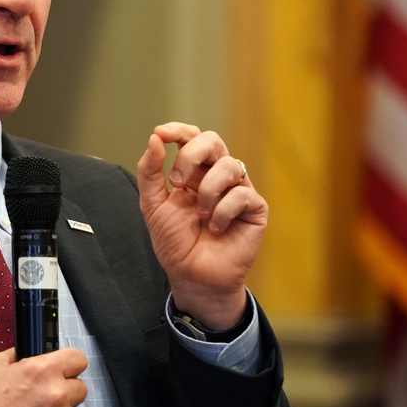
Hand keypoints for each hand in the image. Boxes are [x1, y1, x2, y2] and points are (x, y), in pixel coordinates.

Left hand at [137, 122, 268, 329]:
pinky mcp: (255, 209)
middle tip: (177, 182)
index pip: (191, 138)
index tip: (161, 134)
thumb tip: (154, 139)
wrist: (192, 277)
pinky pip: (242, 194)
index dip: (178, 130)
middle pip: (213, 140)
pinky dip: (222, 212)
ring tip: (200, 214)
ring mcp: (238, 190)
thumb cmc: (175, 243)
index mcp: (194, 172)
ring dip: (207, 190)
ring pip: (230, 165)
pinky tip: (216, 228)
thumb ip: (150, 172)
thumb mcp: (153, 205)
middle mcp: (217, 176)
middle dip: (192, 154)